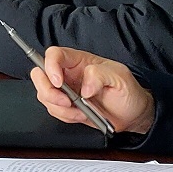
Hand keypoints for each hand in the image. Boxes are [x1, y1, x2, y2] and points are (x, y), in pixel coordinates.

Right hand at [30, 46, 155, 133]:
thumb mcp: (120, 77)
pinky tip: (81, 115)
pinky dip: (65, 116)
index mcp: (79, 61)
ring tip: (82, 111)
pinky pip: (53, 110)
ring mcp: (65, 90)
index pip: (54, 54)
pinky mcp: (65, 106)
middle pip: (40, 74)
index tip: (59, 83)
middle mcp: (68, 73)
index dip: (50, 66)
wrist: (132, 114)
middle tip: (66, 102)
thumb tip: (83, 87)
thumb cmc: (128, 91)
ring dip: (60, 108)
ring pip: (44, 95)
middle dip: (48, 91)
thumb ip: (100, 75)